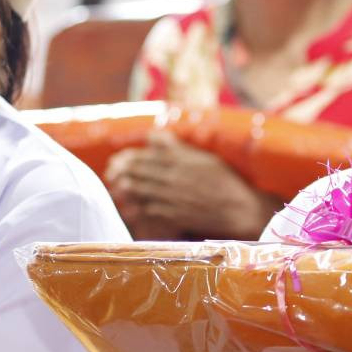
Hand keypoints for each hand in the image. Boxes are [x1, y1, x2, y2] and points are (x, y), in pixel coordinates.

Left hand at [104, 132, 276, 238]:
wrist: (240, 209)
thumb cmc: (225, 182)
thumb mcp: (205, 158)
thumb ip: (177, 148)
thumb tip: (153, 135)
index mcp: (182, 161)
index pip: (148, 156)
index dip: (129, 158)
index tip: (118, 159)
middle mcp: (175, 178)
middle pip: (141, 173)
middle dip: (123, 171)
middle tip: (111, 172)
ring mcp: (174, 197)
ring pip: (142, 191)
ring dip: (125, 188)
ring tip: (115, 187)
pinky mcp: (176, 216)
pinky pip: (150, 211)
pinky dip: (137, 208)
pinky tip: (128, 208)